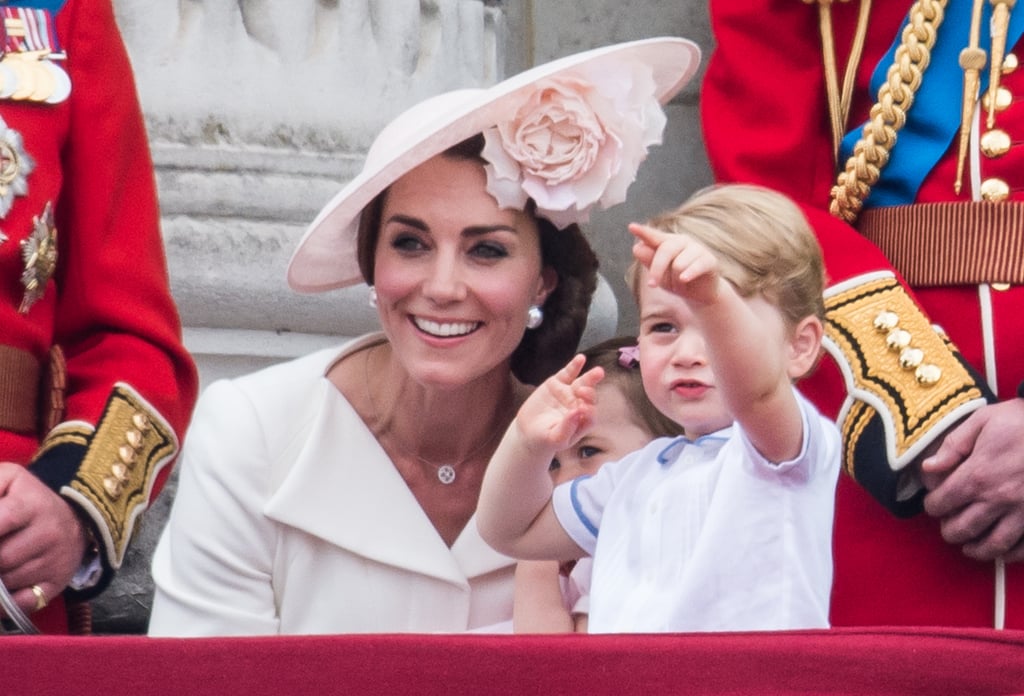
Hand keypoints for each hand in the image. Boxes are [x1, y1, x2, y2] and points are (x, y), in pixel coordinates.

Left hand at [0, 463, 87, 613]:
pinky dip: (1, 604)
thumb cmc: (28, 501)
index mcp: (31, 505)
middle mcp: (48, 533)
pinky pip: (19, 604)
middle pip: (1, 558)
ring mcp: (54, 561)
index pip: (3, 520)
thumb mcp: (8, 481)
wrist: (76, 521)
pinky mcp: (56, 583)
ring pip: (6, 582)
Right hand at [514, 355, 603, 454]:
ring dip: (591, 378)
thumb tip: (577, 413)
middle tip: (583, 392)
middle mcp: (579, 405)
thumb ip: (566, 428)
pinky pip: (569, 373)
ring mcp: (569, 393)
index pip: (590, 416)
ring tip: (598, 372)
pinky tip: (581, 359)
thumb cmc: (544, 439)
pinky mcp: (558, 382)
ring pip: (583, 383)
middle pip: (590, 398)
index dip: (589, 412)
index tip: (582, 409)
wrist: (528, 430)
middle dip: (590, 394)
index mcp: (582, 422)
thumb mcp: (554, 439)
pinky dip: (574, 366)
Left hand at [629, 223, 722, 305]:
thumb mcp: (659, 274)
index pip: (654, 236)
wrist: (700, 294)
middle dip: (656, 270)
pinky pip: (695, 267)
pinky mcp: (709, 260)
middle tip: (652, 285)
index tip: (631, 227)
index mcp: (667, 242)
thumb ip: (649, 260)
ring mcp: (697, 249)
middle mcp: (682, 241)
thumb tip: (637, 247)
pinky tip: (684, 280)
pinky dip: (687, 275)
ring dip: (675, 281)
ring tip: (679, 284)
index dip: (643, 232)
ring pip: (678, 264)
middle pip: (665, 251)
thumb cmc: (677, 281)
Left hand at [921, 398, 1023, 561]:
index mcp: (978, 474)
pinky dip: (1010, 554)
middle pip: (963, 528)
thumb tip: (928, 467)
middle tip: (948, 528)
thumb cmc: (1022, 421)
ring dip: (976, 549)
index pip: (943, 502)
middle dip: (950, 531)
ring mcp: (1023, 511)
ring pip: (993, 543)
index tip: (934, 503)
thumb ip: (953, 446)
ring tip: (969, 547)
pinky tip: (1002, 551)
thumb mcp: (982, 421)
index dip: (933, 505)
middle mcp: (998, 498)